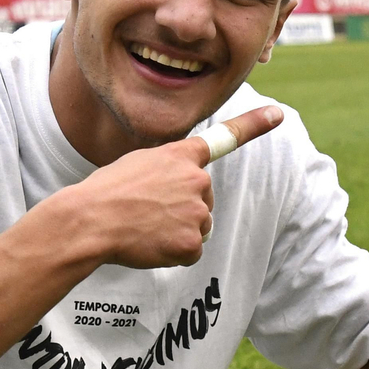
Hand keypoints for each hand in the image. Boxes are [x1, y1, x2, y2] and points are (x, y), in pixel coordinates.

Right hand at [70, 106, 283, 268]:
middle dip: (182, 209)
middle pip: (203, 200)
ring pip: (198, 227)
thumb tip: (179, 197)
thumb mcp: (137, 164)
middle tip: (146, 211)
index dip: (253, 124)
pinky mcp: (192, 242)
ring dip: (177, 231)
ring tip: (145, 226)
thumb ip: (168, 170)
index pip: (222, 138)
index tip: (278, 114)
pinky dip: (172, 254)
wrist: (90, 221)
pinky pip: (190, 251)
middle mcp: (196, 180)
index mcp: (180, 156)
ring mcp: (197, 211)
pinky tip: (150, 244)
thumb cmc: (105, 193)